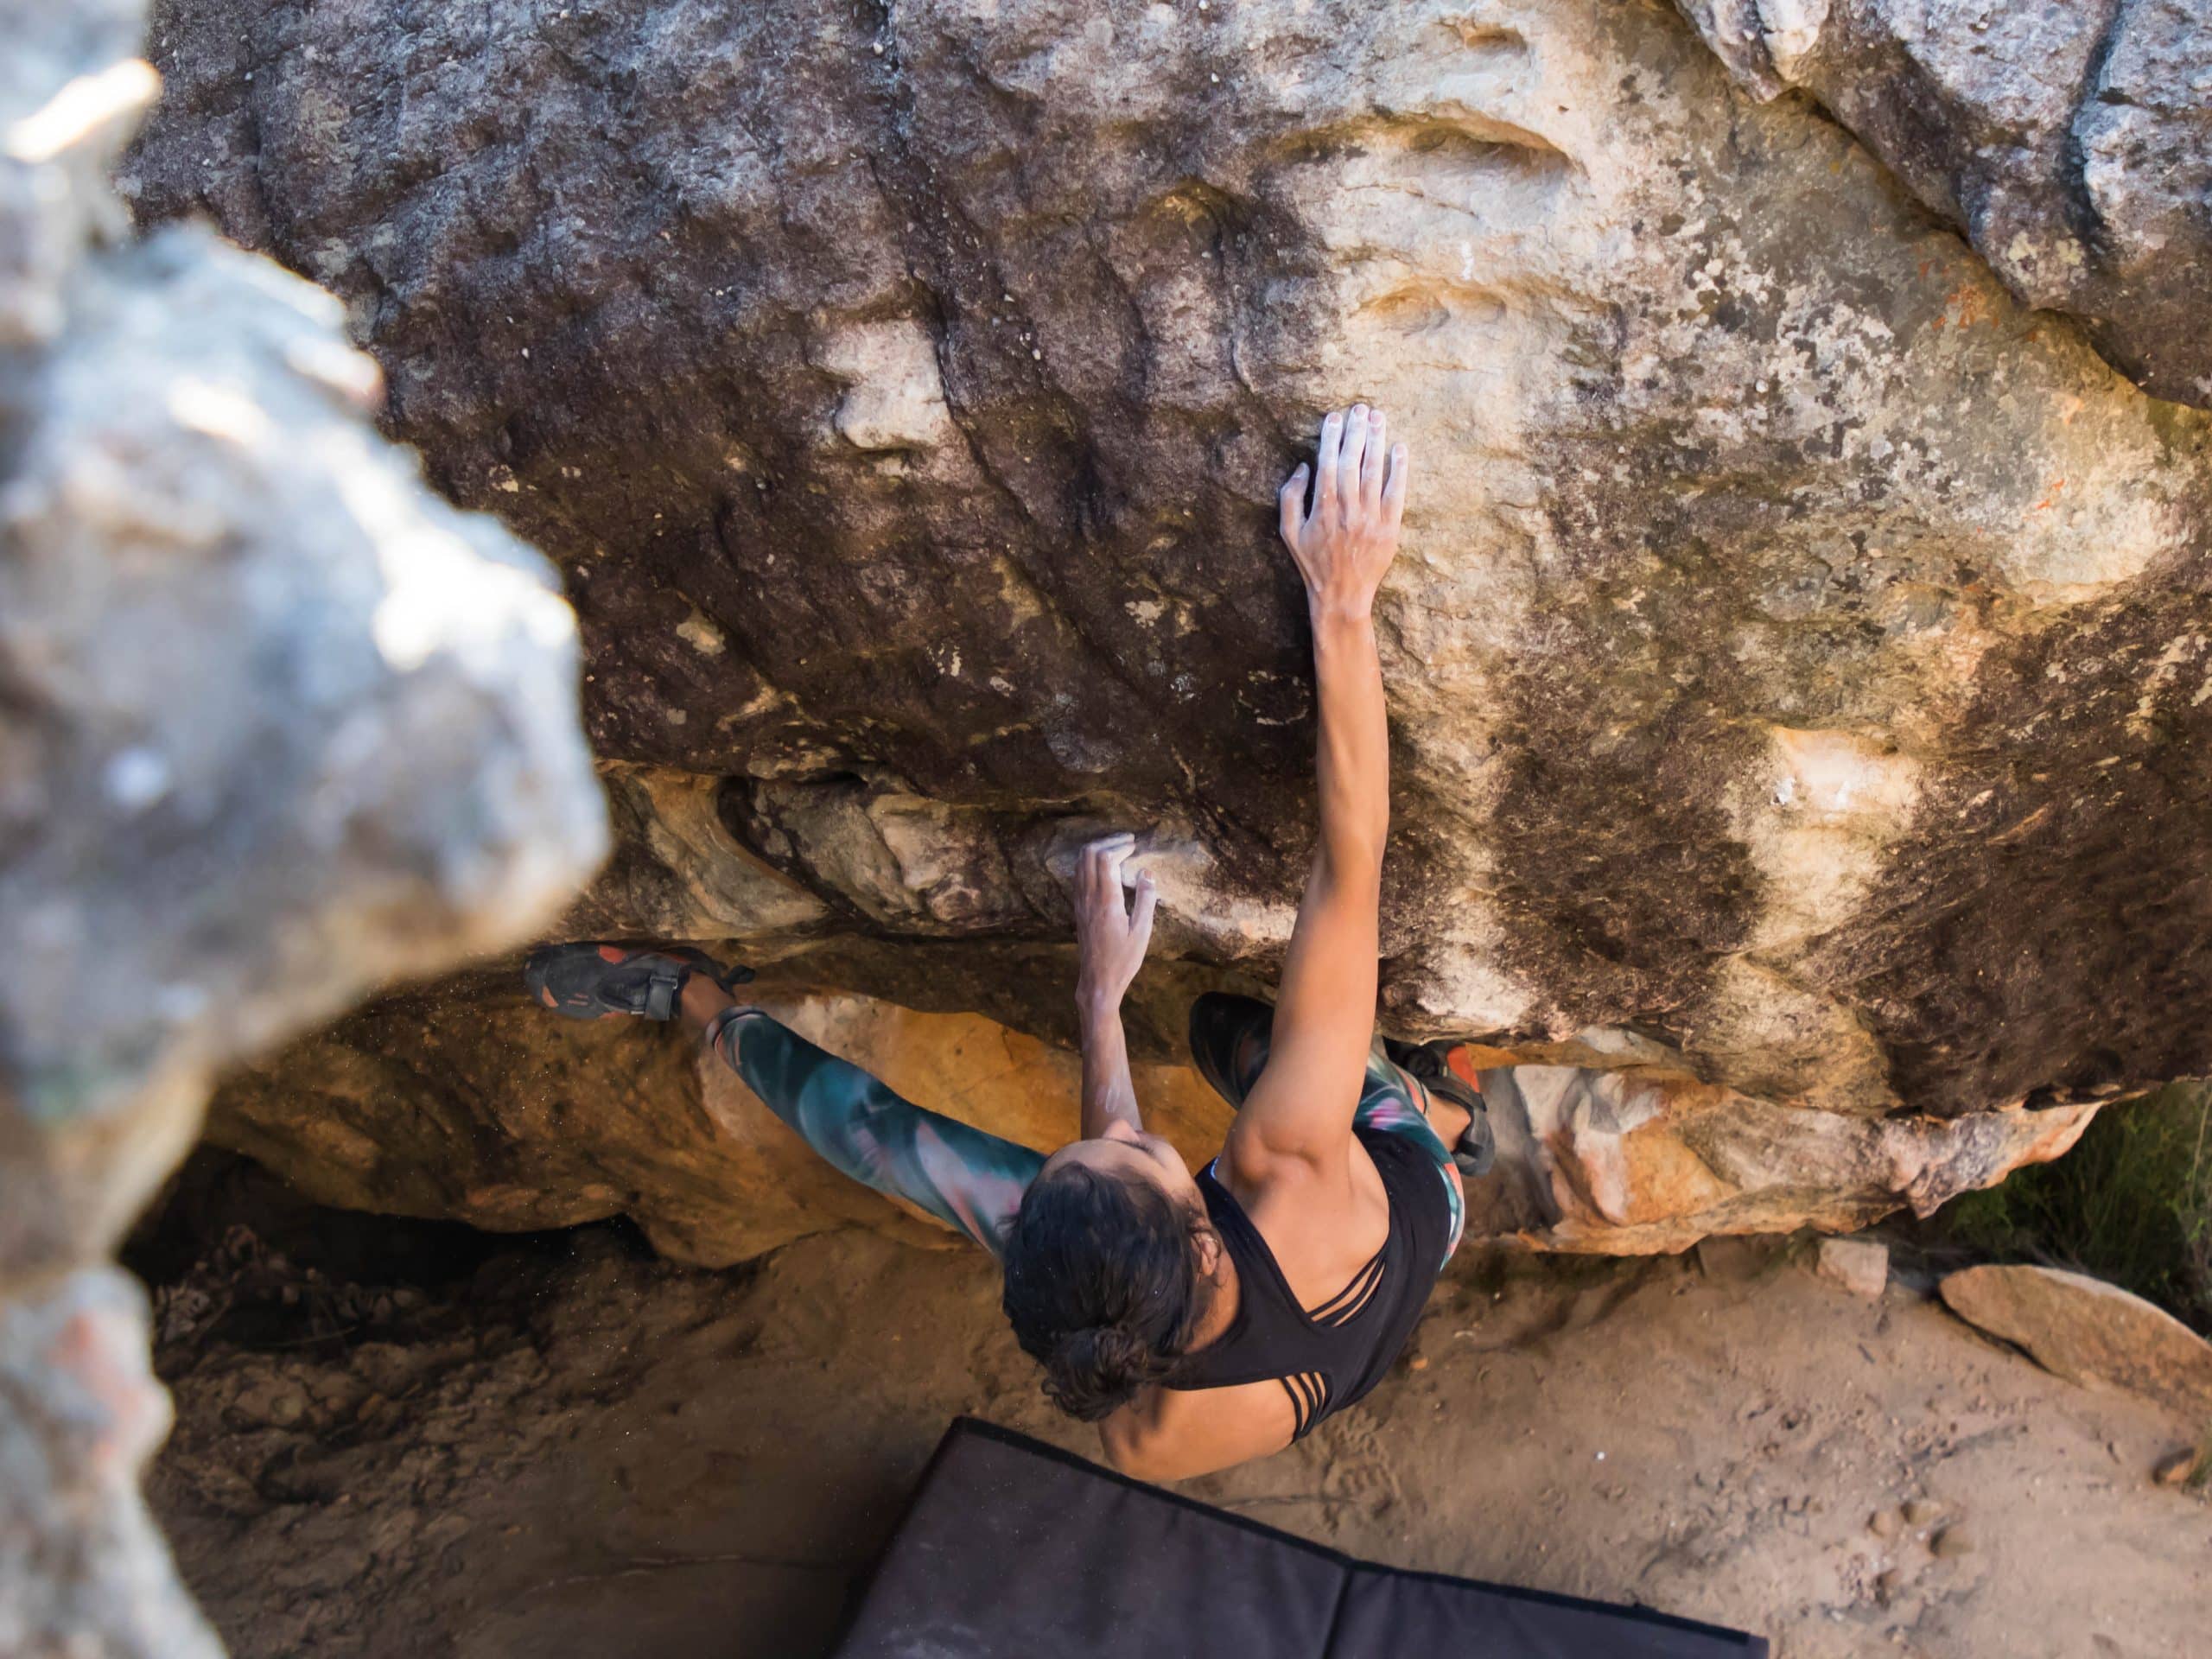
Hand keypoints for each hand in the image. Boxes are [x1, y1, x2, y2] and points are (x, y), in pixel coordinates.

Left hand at [1073, 833, 1157, 1009]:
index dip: (1120, 846)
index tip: (1135, 846)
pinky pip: (1078, 875)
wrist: (1097, 980)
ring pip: (1080, 863)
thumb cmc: (1123, 960)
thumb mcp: (1142, 932)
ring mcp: (1080, 902)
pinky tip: (1104, 868)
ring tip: (1117, 849)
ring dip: (1097, 850)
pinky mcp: (1078, 908)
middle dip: (1108, 842)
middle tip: (1127, 842)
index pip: (1106, 859)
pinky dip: (1090, 863)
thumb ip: (1146, 900)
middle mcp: (1089, 898)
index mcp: (1106, 901)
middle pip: (1089, 854)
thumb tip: (1147, 872)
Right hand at [1277, 404, 1407, 621]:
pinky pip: (1397, 492)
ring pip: (1375, 470)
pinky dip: (1399, 469)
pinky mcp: (1390, 527)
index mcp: (1321, 507)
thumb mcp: (1288, 532)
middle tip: (1360, 408)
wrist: (1341, 596)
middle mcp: (1347, 509)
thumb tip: (1303, 466)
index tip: (1334, 417)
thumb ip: (1289, 497)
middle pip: (1352, 460)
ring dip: (1377, 441)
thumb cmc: (1313, 563)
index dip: (1331, 437)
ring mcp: (1371, 517)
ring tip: (1378, 418)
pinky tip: (1400, 448)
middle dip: (1356, 431)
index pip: (1328, 462)